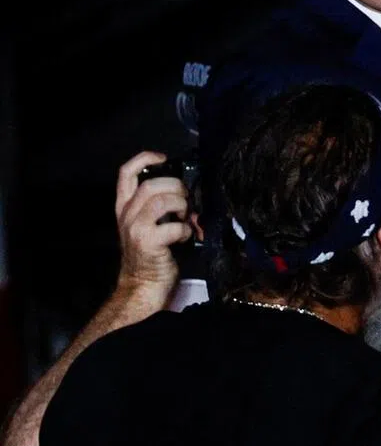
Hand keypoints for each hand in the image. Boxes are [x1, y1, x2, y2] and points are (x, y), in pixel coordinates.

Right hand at [114, 152, 189, 306]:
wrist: (142, 287)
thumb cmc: (152, 256)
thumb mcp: (151, 226)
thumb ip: (164, 209)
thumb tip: (190, 200)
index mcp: (125, 208)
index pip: (125, 174)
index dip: (144, 159)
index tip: (164, 158)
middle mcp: (126, 216)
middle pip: (150, 184)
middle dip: (175, 187)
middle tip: (186, 200)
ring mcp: (135, 229)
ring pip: (160, 200)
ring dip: (180, 206)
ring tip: (185, 218)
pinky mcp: (148, 243)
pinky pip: (173, 226)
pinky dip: (185, 229)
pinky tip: (185, 237)